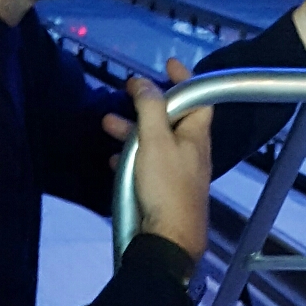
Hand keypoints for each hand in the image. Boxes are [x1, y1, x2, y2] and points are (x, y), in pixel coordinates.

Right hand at [102, 60, 210, 257]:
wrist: (169, 242)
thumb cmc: (165, 188)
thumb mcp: (156, 141)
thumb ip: (150, 109)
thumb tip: (145, 83)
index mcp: (196, 136)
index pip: (198, 99)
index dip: (185, 79)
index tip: (168, 64)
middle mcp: (191, 153)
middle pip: (172, 120)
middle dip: (147, 105)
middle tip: (127, 94)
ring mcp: (179, 174)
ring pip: (155, 143)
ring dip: (132, 131)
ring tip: (107, 125)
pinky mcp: (165, 193)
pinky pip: (148, 167)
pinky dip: (131, 159)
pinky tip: (114, 162)